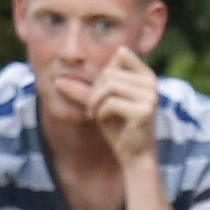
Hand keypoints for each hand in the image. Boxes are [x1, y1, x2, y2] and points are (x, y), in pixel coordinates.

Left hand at [86, 47, 161, 163]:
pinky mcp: (144, 111)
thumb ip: (82, 91)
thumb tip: (57, 81)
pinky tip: (103, 121)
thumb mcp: (99, 104)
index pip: (122, 53)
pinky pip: (111, 102)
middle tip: (94, 108)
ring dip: (95, 101)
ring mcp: (150, 97)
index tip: (102, 91)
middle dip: (95, 91)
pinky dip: (101, 112)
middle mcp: (152, 83)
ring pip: (109, 85)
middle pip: (109, 72)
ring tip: (96, 114)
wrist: (134, 155)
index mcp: (146, 76)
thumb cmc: (118, 128)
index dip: (105, 71)